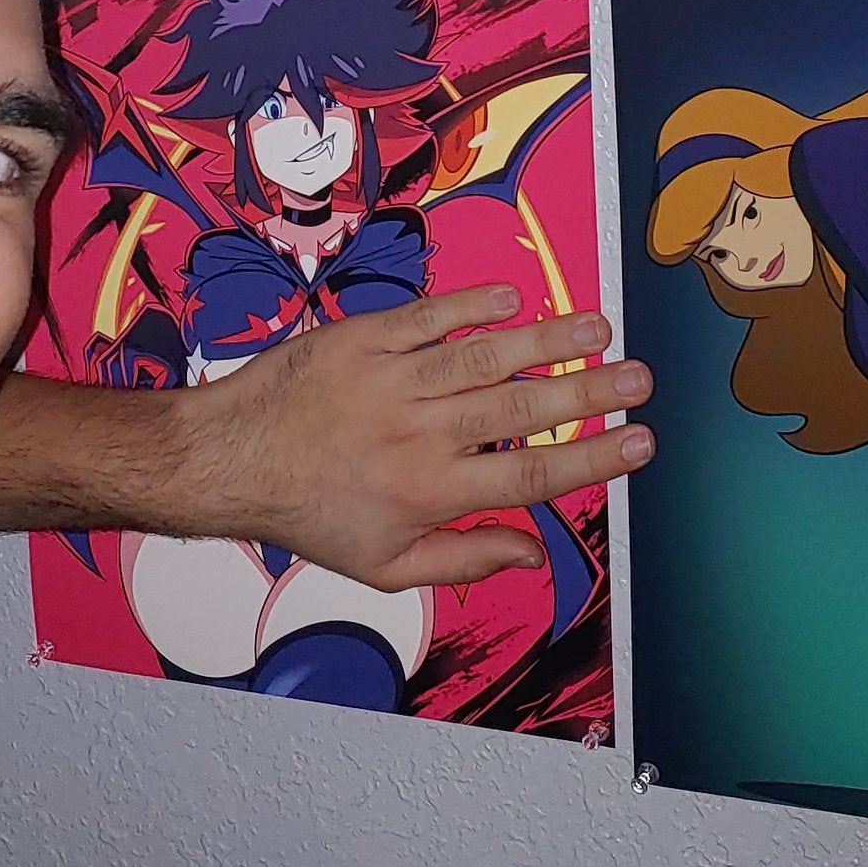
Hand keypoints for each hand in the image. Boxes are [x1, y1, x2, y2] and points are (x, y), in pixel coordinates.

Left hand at [184, 285, 653, 590]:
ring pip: (482, 357)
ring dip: (545, 340)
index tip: (639, 443)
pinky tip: (513, 299)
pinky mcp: (360, 340)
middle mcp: (415, 436)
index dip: (592, 461)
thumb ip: (464, 561)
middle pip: (519, 412)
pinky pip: (426, 317)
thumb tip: (532, 554)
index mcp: (428, 494)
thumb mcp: (383, 566)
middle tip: (640, 378)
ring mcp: (388, 382)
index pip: (529, 478)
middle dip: (588, 393)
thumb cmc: (308, 514)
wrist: (227, 461)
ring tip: (597, 328)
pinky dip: (470, 306)